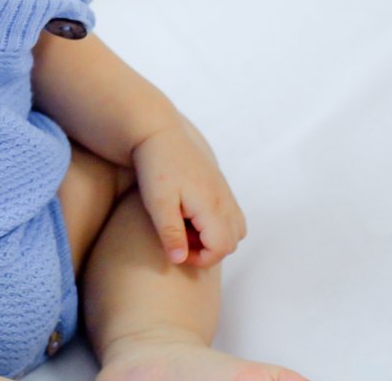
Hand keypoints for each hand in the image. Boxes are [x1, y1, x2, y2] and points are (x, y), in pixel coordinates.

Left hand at [129, 120, 246, 267]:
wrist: (157, 132)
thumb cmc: (155, 167)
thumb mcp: (158, 202)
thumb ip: (170, 232)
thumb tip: (180, 260)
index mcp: (211, 205)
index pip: (221, 248)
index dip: (200, 258)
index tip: (176, 250)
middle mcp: (224, 199)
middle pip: (232, 242)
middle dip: (207, 250)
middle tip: (179, 237)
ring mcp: (224, 191)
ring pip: (236, 229)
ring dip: (214, 237)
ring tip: (185, 227)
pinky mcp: (219, 185)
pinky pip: (231, 214)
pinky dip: (216, 224)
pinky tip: (189, 214)